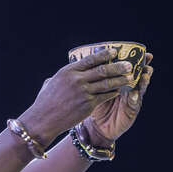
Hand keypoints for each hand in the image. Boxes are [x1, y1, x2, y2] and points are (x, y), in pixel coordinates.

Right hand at [18, 48, 132, 146]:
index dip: (104, 54)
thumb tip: (69, 73)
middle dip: (118, 67)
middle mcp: (77, 80)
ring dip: (120, 80)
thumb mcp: (50, 83)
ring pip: (107, 83)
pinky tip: (119, 91)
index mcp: (67, 71)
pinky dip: (113, 92)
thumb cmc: (44, 103)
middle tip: (129, 65)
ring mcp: (83, 93)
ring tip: (129, 78)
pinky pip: (105, 96)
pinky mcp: (88, 105)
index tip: (114, 51)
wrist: (43, 120)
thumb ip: (63, 77)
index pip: (90, 59)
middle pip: (102, 70)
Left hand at [84, 53, 154, 146]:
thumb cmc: (95, 106)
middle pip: (139, 76)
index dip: (137, 60)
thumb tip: (90, 60)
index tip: (142, 51)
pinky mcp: (131, 112)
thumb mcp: (96, 89)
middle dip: (144, 67)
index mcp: (121, 82)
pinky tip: (134, 95)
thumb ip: (97, 78)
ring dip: (144, 81)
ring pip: (141, 88)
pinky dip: (135, 99)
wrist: (96, 127)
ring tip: (145, 75)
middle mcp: (129, 89)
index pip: (130, 69)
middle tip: (147, 60)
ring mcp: (132, 100)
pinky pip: (134, 105)